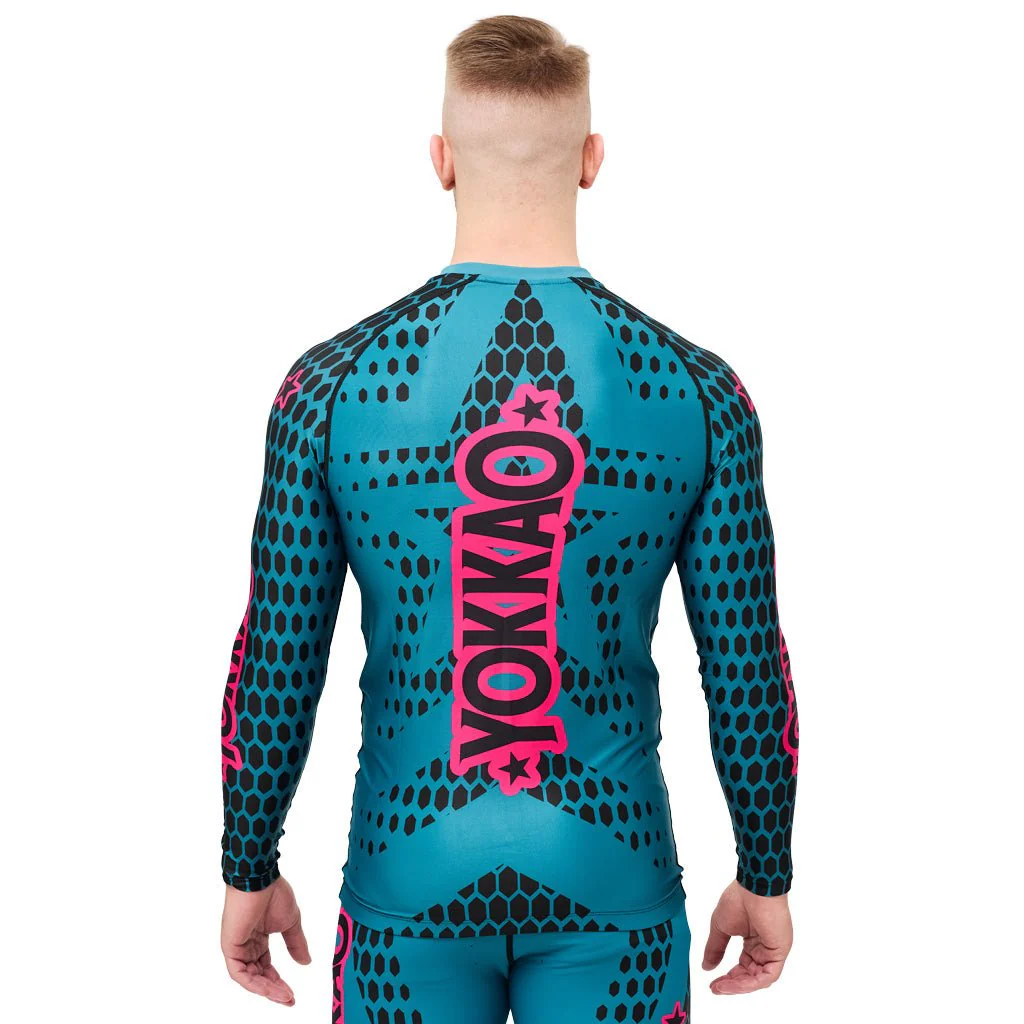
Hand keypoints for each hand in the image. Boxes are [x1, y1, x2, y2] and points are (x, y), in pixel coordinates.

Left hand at [221, 876, 310, 1005]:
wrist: (261, 880)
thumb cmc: (273, 894)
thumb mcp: (291, 923)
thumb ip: (296, 943)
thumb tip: (306, 962)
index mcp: (259, 937)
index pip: (266, 966)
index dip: (278, 981)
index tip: (291, 993)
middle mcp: (247, 944)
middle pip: (258, 975)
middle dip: (274, 989)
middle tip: (289, 999)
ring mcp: (237, 946)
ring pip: (249, 977)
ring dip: (266, 989)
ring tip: (284, 996)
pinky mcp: (230, 947)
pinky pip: (240, 973)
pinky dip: (254, 983)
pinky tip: (269, 988)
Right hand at [702, 880, 792, 994]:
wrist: (753, 888)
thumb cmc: (739, 899)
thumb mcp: (721, 927)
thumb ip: (715, 948)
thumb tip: (707, 966)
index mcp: (752, 941)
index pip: (742, 966)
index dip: (729, 977)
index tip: (714, 983)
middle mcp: (763, 947)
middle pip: (750, 975)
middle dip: (732, 984)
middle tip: (716, 988)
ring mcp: (772, 950)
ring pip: (758, 978)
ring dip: (739, 986)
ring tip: (722, 987)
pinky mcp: (779, 952)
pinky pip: (767, 975)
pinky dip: (751, 982)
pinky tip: (736, 982)